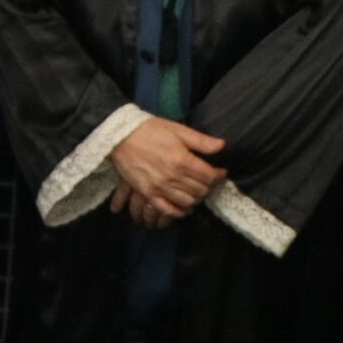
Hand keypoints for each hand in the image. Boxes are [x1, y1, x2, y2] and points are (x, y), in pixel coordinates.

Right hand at [107, 118, 226, 213]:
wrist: (120, 136)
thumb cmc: (149, 130)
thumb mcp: (178, 130)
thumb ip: (201, 140)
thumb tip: (222, 146)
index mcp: (183, 160)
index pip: (210, 176)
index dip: (219, 176)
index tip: (220, 172)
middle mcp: (173, 177)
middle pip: (201, 191)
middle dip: (210, 187)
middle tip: (209, 181)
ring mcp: (160, 188)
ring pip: (188, 202)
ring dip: (197, 198)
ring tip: (197, 191)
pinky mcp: (148, 193)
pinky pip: (168, 210)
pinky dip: (179, 211)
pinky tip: (184, 206)